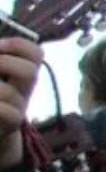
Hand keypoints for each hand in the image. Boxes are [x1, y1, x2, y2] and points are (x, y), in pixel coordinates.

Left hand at [0, 38, 42, 165]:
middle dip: (4, 63)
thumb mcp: (1, 80)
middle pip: (30, 71)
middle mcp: (24, 91)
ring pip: (9, 93)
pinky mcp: (9, 126)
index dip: (19, 45)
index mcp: (21, 76)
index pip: (36, 54)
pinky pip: (7, 113)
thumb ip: (1, 64)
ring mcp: (18, 110)